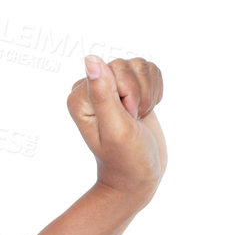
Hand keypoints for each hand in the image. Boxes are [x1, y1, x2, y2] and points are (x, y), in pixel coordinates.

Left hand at [67, 55, 165, 206]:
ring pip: (141, 65)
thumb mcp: (115, 127)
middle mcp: (90, 89)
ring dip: (149, 93)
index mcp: (78, 97)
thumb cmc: (126, 158)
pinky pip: (151, 70)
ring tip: (138, 117)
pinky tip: (146, 111)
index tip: (126, 117)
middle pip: (126, 64)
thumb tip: (90, 58)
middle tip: (132, 119)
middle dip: (139, 94)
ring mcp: (110, 87)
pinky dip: (156, 91)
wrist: (138, 175)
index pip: (112, 70)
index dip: (128, 94)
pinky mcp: (129, 89)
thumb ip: (102, 93)